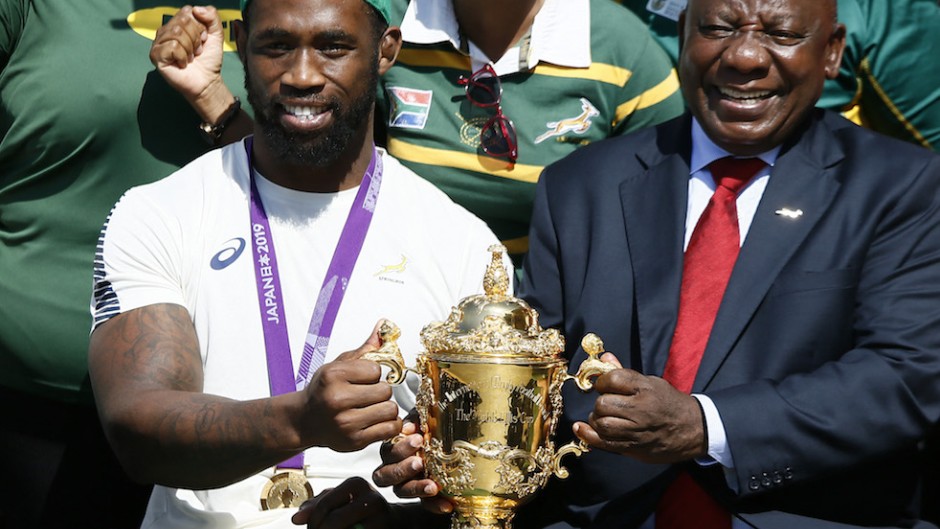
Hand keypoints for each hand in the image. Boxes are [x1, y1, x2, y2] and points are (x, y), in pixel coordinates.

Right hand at [149, 5, 233, 121]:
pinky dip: (183, 56)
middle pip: (182, 21)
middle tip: (197, 50)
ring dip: (190, 48)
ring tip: (190, 57)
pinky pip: (172, 46)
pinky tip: (183, 63)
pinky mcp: (156, 55)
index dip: (200, 27)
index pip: (188, 12)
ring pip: (177, 32)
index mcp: (177, 23)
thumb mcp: (216, 34)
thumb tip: (196, 9)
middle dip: (196, 38)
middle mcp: (165, 30)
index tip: (203, 40)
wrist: (208, 81)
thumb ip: (212, 16)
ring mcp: (159, 42)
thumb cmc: (209, 59)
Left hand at [291, 477, 390, 528]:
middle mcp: (370, 498)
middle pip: (332, 522)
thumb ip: (318, 505)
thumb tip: (297, 518)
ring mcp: (380, 517)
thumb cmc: (364, 510)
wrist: (395, 521)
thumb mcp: (341, 501)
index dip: (312, 522)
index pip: (324, 505)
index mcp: (356, 484)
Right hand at [301, 323, 402, 451]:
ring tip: (372, 408)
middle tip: (368, 396)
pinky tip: (376, 420)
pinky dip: (388, 424)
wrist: (304, 421)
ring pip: (390, 410)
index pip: (376, 370)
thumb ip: (364, 349)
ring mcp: (345, 423)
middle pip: (385, 391)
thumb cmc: (324, 390)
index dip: (373, 375)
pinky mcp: (354, 441)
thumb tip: (384, 326)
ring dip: (386, 408)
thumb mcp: (338, 365)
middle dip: (380, 392)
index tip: (362, 380)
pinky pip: (389, 429)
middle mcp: (337, 399)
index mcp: (333, 376)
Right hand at [373, 416, 452, 514]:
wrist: (446, 440)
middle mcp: (393, 469)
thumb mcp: (424, 417)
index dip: (400, 448)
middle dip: (403, 469)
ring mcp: (406, 484)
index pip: (388, 452)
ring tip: (433, 486)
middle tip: (420, 462)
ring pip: (401, 491)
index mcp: (391, 449)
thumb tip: (409, 426)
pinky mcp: (422, 497)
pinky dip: (435, 505)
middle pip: (386, 474)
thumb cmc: (429, 427)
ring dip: (416, 488)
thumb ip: (416, 418)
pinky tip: (447, 504)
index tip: (418, 439)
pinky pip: (424, 505)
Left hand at [573, 354, 706, 463]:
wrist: (694, 430)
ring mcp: (638, 431)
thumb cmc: (669, 402)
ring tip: (604, 417)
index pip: (613, 379)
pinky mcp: (634, 447)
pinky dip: (588, 435)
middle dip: (600, 402)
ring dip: (596, 419)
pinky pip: (604, 443)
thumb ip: (625, 373)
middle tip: (607, 403)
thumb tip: (604, 358)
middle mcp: (642, 410)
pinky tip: (581, 428)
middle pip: (603, 403)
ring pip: (602, 424)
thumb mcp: (652, 383)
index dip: (603, 381)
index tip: (604, 385)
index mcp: (646, 389)